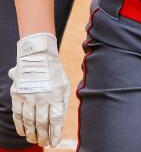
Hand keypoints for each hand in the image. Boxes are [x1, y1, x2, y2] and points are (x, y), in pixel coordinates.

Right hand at [8, 33, 69, 147]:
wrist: (38, 57)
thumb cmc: (54, 73)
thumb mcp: (64, 86)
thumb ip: (62, 103)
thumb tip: (60, 121)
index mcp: (56, 95)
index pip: (55, 119)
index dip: (54, 133)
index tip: (54, 143)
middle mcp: (42, 97)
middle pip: (41, 122)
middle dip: (43, 136)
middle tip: (44, 143)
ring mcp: (29, 96)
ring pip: (29, 121)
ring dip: (31, 133)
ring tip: (34, 140)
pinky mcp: (17, 95)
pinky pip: (18, 114)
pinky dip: (20, 125)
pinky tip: (22, 132)